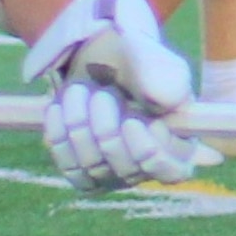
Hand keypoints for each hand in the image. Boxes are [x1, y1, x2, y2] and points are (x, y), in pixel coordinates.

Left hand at [22, 0, 197, 191]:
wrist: (97, 61)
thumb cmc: (133, 62)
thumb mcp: (152, 60)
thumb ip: (165, 77)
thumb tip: (170, 101)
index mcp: (178, 144)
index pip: (171, 171)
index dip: (148, 150)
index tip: (132, 120)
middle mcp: (147, 167)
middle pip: (126, 169)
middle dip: (106, 127)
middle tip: (102, 93)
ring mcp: (113, 174)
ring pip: (92, 166)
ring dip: (79, 123)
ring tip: (79, 90)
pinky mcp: (83, 173)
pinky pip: (69, 166)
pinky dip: (59, 134)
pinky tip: (58, 107)